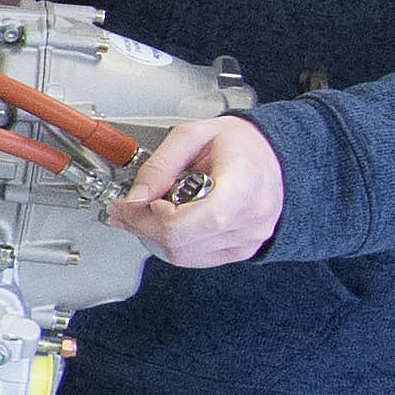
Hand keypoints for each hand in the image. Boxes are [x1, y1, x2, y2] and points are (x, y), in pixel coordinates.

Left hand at [111, 114, 280, 266]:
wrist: (270, 155)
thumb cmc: (239, 143)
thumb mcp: (192, 135)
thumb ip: (160, 165)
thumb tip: (135, 197)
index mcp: (244, 184)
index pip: (196, 219)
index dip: (158, 216)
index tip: (135, 201)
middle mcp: (251, 217)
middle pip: (182, 241)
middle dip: (141, 225)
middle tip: (123, 209)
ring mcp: (249, 238)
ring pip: (183, 255)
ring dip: (152, 236)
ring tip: (143, 212)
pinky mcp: (242, 250)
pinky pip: (195, 258)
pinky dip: (171, 243)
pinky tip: (165, 223)